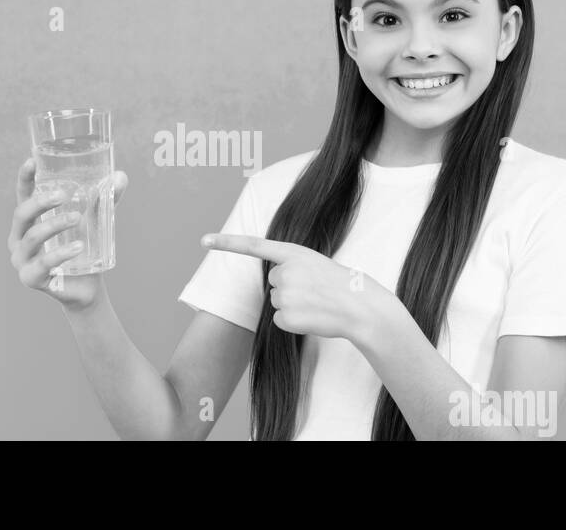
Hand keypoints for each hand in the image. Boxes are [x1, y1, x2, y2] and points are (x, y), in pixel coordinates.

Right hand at [9, 157, 127, 310]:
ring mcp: (21, 259)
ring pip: (31, 237)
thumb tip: (121, 176)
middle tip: (64, 195)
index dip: (25, 178)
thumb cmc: (85, 248)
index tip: (32, 160)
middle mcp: (19, 238)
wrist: (87, 287)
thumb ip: (105, 199)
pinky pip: (42, 264)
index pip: (23, 195)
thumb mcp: (94, 221)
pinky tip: (78, 246)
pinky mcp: (30, 278)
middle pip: (22, 214)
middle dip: (40, 202)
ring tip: (78, 218)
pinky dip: (60, 254)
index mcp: (30, 220)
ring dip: (54, 225)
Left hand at [200, 234, 398, 344]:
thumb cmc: (342, 286)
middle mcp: (285, 271)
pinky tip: (313, 317)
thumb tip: (276, 285)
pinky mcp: (285, 317)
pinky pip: (280, 321)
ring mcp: (285, 295)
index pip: (254, 245)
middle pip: (272, 283)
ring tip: (317, 304)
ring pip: (276, 303)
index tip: (204, 241)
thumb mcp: (316, 264)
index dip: (227, 243)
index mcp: (294, 253)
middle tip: (314, 291)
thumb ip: (292, 267)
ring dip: (293, 306)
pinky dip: (294, 323)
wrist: (362, 307)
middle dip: (289, 288)